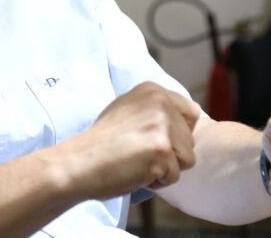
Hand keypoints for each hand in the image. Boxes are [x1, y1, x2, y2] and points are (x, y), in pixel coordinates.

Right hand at [62, 82, 200, 201]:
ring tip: (138, 162)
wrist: (80, 162)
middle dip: (170, 154)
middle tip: (139, 153)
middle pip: (190, 139)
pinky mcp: (161, 149)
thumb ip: (155, 111)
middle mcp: (160, 101)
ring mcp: (161, 124)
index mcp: (153, 90)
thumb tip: (187, 119)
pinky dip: (157, 181)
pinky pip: (174, 176)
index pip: (191, 112)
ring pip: (187, 158)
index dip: (178, 133)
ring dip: (165, 168)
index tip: (153, 139)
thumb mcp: (128, 111)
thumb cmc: (102, 143)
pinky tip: (135, 171)